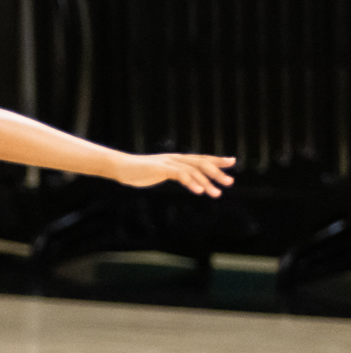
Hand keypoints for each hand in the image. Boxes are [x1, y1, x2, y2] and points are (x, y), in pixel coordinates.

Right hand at [112, 153, 234, 196]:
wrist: (121, 167)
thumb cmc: (138, 171)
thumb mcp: (159, 172)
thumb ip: (172, 173)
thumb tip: (183, 178)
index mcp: (177, 159)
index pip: (201, 158)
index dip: (217, 160)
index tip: (232, 162)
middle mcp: (176, 159)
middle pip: (202, 163)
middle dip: (217, 172)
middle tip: (230, 182)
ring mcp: (169, 163)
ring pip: (194, 171)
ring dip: (207, 182)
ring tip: (217, 193)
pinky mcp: (162, 168)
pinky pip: (181, 175)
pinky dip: (192, 183)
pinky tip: (199, 191)